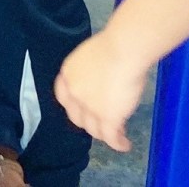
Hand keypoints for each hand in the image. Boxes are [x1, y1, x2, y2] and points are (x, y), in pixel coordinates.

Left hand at [55, 30, 153, 153]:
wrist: (123, 50)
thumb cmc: (113, 45)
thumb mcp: (91, 56)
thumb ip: (89, 72)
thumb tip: (100, 78)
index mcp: (68, 74)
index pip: (63, 97)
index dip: (73, 106)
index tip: (82, 109)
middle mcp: (74, 93)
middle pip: (77, 117)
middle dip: (89, 123)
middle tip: (102, 123)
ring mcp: (90, 107)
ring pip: (95, 130)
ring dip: (105, 135)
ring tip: (117, 135)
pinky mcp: (108, 117)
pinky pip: (111, 137)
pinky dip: (118, 143)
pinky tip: (125, 144)